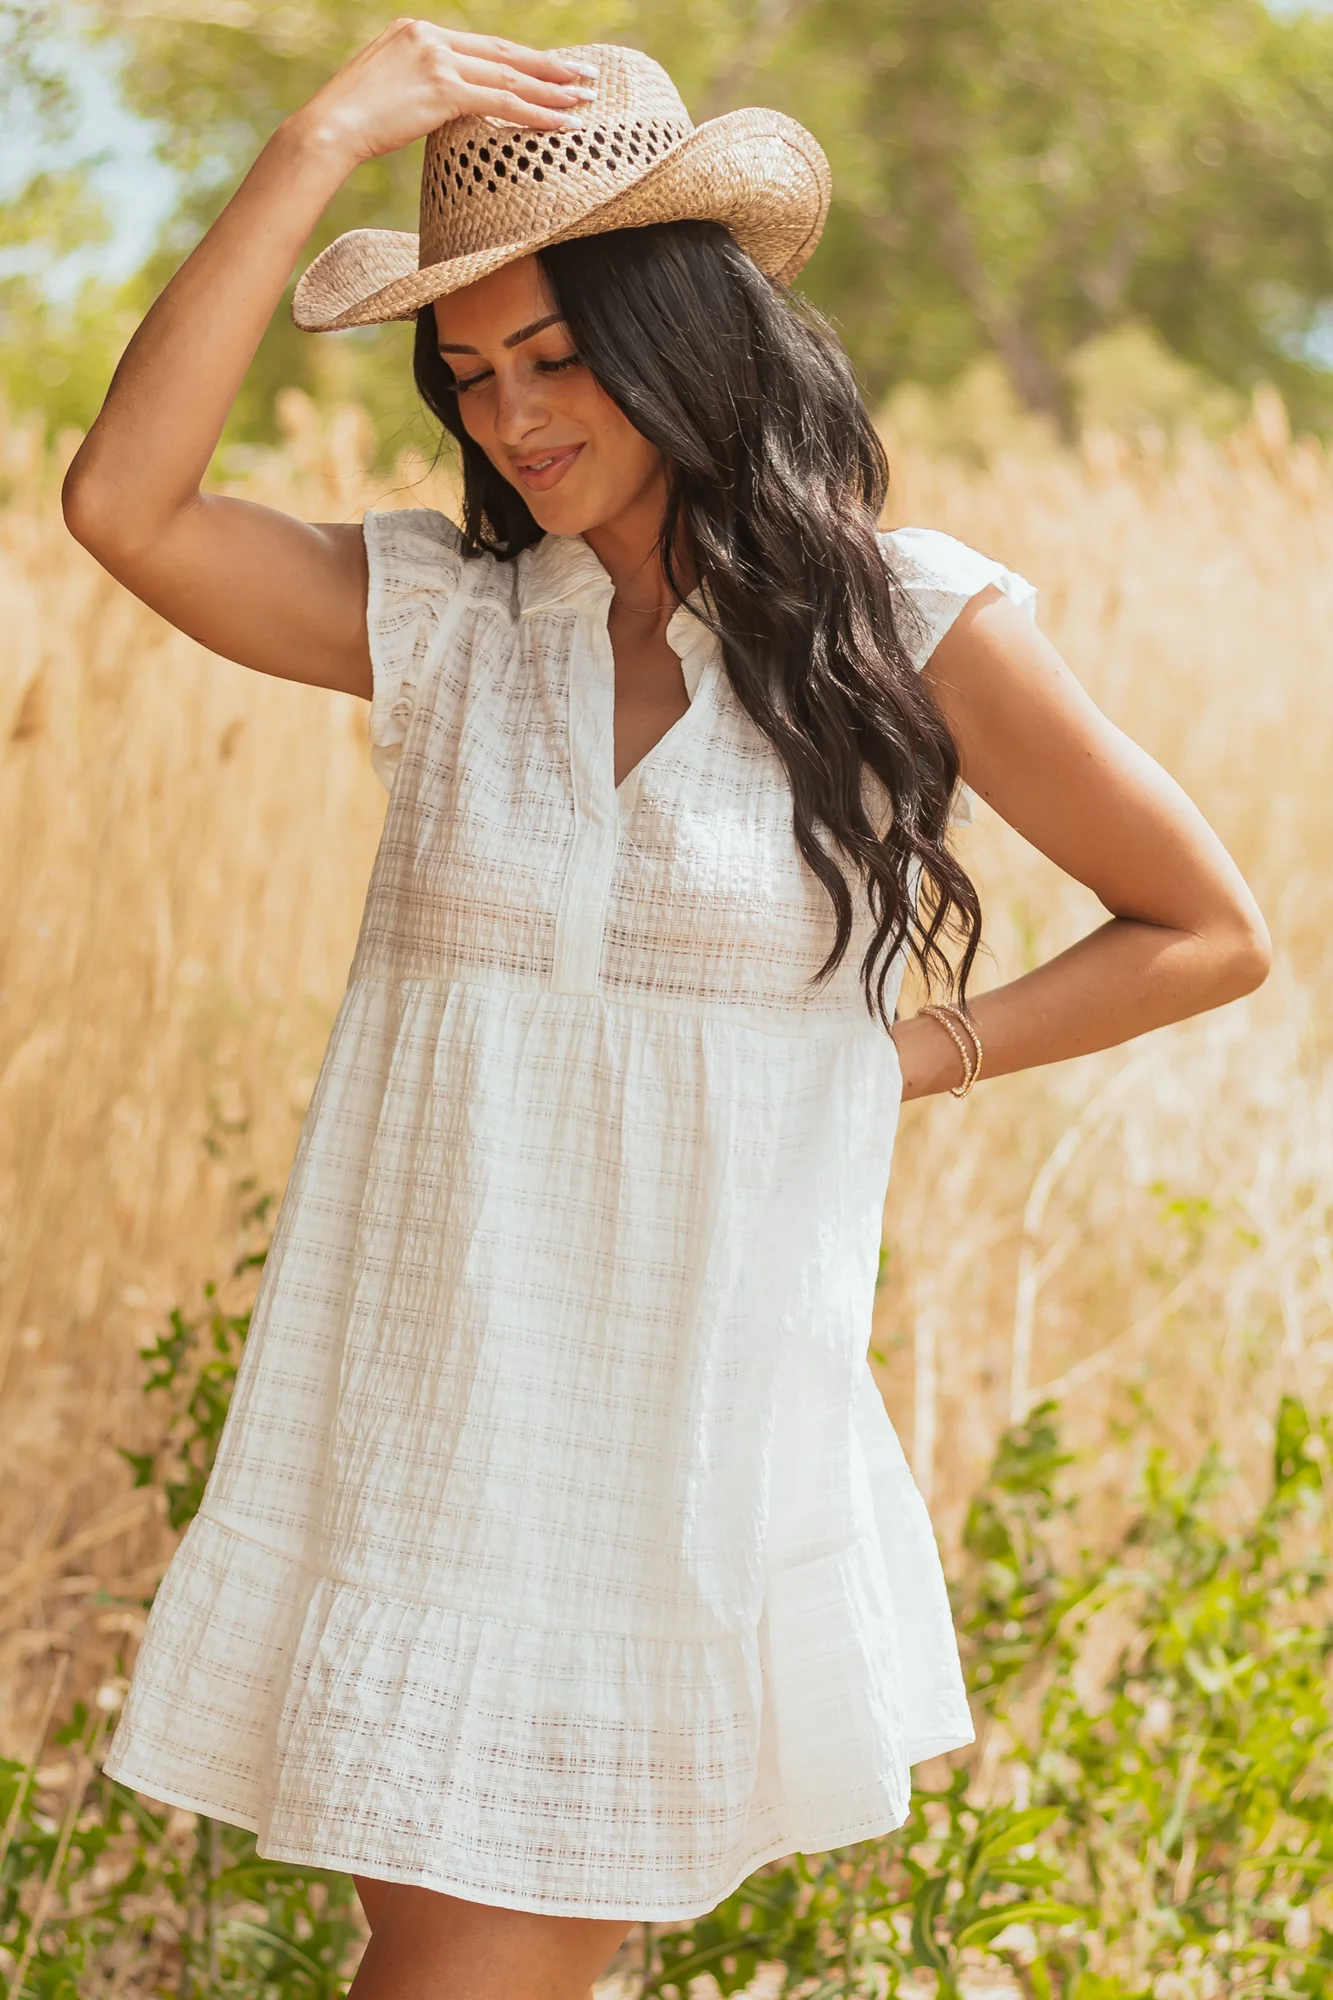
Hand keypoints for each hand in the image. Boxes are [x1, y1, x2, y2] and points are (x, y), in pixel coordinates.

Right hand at [290, 17, 596, 169]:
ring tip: (583, 101)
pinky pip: (502, 101)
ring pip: (509, 76)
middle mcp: (430, 36)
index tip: (552, 69)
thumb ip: (420, 88)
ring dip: (551, 91)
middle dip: (549, 67)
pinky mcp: (442, 89)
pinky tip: (561, 123)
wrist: (327, 129)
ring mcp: (437, 59)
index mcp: (417, 31)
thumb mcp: (387, 91)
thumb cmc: (351, 122)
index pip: (483, 46)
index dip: (522, 59)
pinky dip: (535, 113)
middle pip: (504, 53)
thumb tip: (443, 108)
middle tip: (585, 77)